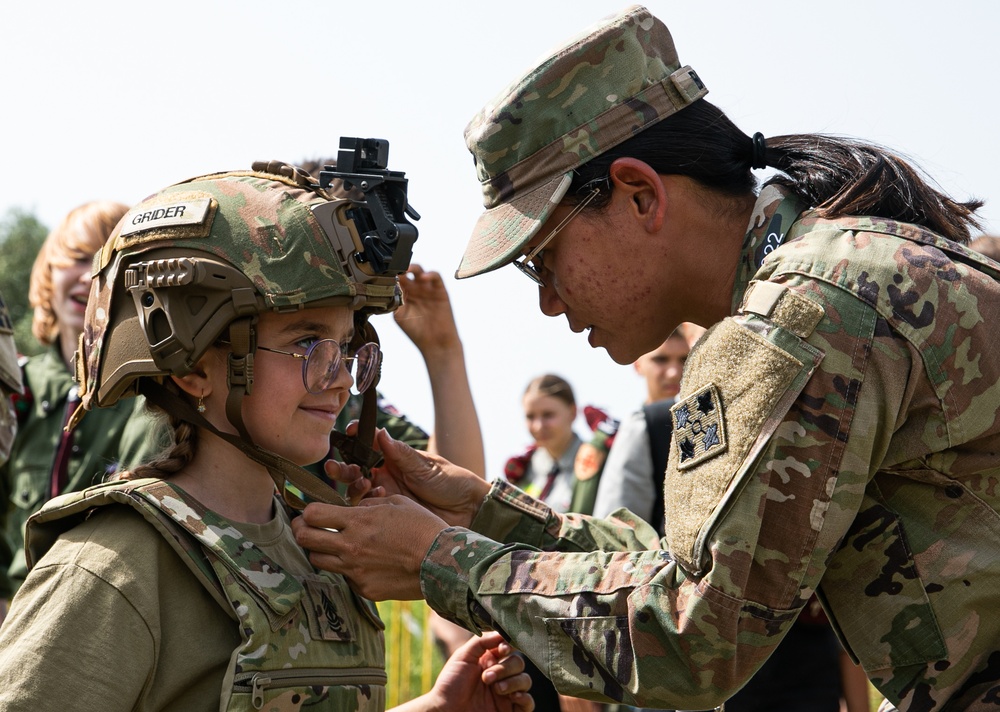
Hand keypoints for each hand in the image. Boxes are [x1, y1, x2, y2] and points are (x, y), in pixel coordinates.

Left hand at [293, 495, 447, 600]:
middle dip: (300, 530)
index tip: (311, 511)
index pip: (312, 514)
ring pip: (317, 561)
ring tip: (331, 546)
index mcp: (358, 521)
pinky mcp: (363, 589)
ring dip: (320, 551)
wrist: (442, 562)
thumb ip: (368, 504)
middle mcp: (350, 546)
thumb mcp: (396, 503)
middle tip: (305, 527)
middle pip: (304, 539)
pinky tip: (361, 563)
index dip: (307, 511)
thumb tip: (353, 507)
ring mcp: (355, 571)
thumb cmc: (423, 527)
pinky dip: (346, 569)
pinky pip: (343, 577)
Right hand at [325, 428, 489, 526]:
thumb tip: (380, 432)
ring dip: (352, 486)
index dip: (356, 437)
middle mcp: (386, 475)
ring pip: (357, 490)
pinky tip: (373, 502)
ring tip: (363, 485)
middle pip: (355, 469)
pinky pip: (366, 511)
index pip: (369, 444)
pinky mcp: (387, 516)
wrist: (468, 511)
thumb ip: (402, 454)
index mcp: (395, 458)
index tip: (348, 432)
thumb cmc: (451, 482)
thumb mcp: (426, 467)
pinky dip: (363, 507)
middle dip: (343, 468)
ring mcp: (385, 496)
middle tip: (336, 468)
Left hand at [393, 265, 460, 354]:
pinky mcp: (440, 290)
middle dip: (399, 268)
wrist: (435, 342)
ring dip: (413, 267)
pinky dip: (430, 274)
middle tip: (393, 268)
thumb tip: (387, 287)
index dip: (390, 275)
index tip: (383, 273)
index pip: (395, 280)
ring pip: (419, 271)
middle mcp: (414, 289)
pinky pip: (435, 277)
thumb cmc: (417, 331)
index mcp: (403, 295)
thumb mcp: (400, 315)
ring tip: (406, 269)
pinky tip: (423, 277)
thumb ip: (394, 300)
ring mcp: (427, 288)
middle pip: (406, 272)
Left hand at [395, 632, 532, 711]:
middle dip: (505, 668)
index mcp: (490, 660)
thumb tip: (503, 632)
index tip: (502, 650)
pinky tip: (513, 697)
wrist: (446, 711)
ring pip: (525, 680)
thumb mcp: (463, 656)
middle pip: (519, 663)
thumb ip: (482, 641)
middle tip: (486, 677)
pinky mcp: (510, 710)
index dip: (509, 646)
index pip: (509, 648)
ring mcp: (507, 692)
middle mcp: (501, 674)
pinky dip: (525, 698)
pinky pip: (529, 703)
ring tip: (495, 689)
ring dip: (512, 682)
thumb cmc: (450, 684)